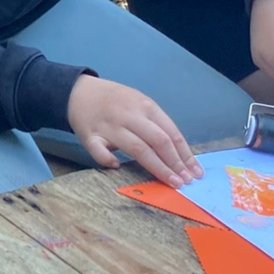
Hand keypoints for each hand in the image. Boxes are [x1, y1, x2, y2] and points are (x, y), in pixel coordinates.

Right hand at [67, 75, 200, 187]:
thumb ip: (154, 124)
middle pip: (158, 141)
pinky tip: (116, 167)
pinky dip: (107, 159)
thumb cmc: (115, 101)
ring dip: (156, 167)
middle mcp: (130, 115)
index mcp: (145, 106)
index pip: (170, 132)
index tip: (194, 171)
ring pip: (137, 148)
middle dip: (175, 163)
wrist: (79, 91)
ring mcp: (110, 126)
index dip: (184, 154)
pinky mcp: (89, 135)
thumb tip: (177, 153)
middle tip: (185, 181)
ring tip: (170, 181)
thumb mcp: (139, 103)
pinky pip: (99, 150)